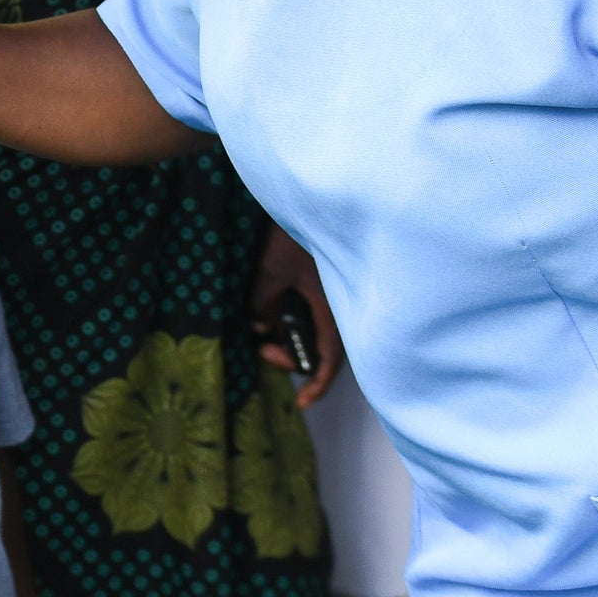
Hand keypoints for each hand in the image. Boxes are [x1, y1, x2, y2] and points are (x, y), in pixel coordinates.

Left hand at [250, 226, 343, 406]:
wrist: (311, 193)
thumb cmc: (293, 228)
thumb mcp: (270, 269)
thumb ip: (263, 302)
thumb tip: (259, 327)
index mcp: (332, 306)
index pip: (330, 359)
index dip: (317, 385)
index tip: (301, 402)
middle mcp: (339, 305)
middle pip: (322, 349)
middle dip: (292, 357)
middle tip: (262, 348)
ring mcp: (334, 294)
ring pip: (317, 330)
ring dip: (289, 335)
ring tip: (260, 325)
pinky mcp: (326, 282)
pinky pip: (314, 312)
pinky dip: (293, 317)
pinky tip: (269, 311)